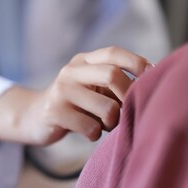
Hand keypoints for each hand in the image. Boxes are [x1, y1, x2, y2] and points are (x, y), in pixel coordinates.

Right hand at [0, 46, 152, 144]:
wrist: (33, 116)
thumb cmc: (75, 104)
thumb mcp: (90, 85)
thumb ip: (114, 80)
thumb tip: (154, 81)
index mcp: (83, 61)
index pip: (114, 53)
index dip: (137, 63)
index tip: (153, 77)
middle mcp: (71, 71)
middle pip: (112, 75)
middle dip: (127, 96)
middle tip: (127, 110)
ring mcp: (61, 91)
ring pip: (106, 107)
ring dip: (114, 122)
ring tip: (107, 125)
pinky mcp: (54, 113)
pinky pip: (90, 127)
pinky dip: (96, 134)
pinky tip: (89, 133)